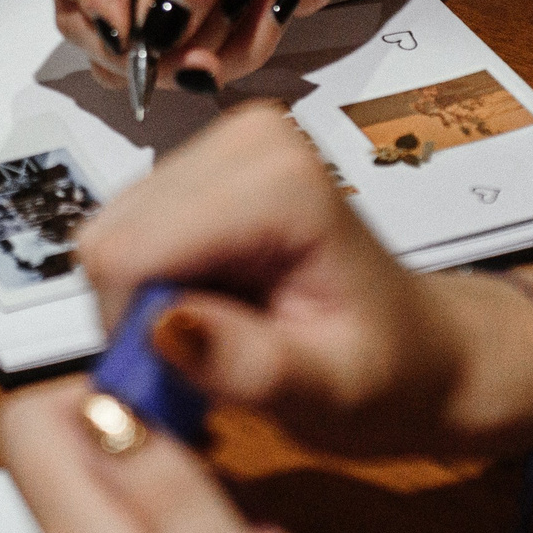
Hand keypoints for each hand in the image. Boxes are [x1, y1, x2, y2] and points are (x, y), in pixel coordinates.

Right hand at [5, 0, 532, 89]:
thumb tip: (152, 21)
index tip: (125, 15)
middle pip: (74, 13)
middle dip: (137, 39)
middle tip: (185, 41)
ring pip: (126, 54)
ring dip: (187, 52)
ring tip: (241, 16)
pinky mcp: (188, 17)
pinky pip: (182, 64)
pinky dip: (227, 54)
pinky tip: (261, 13)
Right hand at [78, 103, 479, 458]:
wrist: (421, 350)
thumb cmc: (388, 374)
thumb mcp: (331, 392)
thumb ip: (249, 364)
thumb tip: (161, 326)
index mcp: (281, 185)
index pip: (132, 252)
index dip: (137, 330)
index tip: (184, 378)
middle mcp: (247, 140)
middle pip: (113, 238)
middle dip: (139, 315)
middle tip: (202, 362)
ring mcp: (221, 143)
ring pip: (111, 235)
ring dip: (145, 301)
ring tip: (215, 335)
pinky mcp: (201, 161)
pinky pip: (127, 231)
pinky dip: (151, 283)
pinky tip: (207, 308)